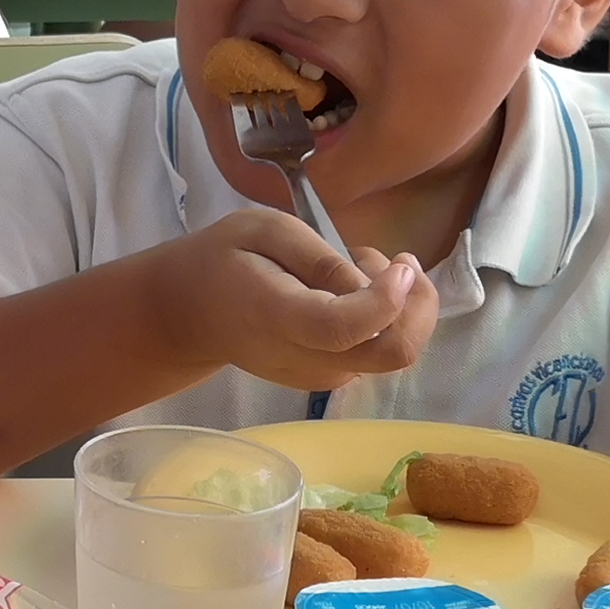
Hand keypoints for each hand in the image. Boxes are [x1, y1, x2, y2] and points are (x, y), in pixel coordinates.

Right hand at [149, 210, 438, 390]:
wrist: (190, 314)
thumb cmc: (224, 259)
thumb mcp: (262, 230)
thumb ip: (318, 256)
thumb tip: (374, 282)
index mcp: (280, 316)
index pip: (346, 328)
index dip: (387, 299)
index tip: (401, 262)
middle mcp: (305, 358)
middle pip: (393, 354)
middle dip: (419, 306)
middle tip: (398, 261)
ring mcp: (320, 375)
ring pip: (392, 353)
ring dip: (398, 306)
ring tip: (356, 266)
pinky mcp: (329, 378)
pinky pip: (376, 352)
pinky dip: (383, 318)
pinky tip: (348, 290)